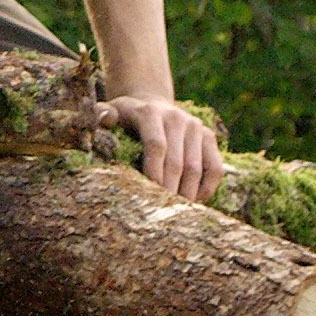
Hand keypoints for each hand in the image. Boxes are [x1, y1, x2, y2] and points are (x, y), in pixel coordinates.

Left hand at [100, 95, 223, 202]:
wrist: (153, 104)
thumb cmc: (125, 117)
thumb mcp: (110, 112)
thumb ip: (101, 114)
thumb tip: (107, 118)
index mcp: (150, 112)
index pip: (156, 144)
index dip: (153, 170)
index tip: (149, 193)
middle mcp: (177, 118)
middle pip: (177, 160)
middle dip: (169, 188)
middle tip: (162, 211)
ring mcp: (196, 127)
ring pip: (197, 167)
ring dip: (188, 192)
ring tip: (177, 211)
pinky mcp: (209, 137)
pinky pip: (215, 167)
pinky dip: (208, 186)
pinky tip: (195, 200)